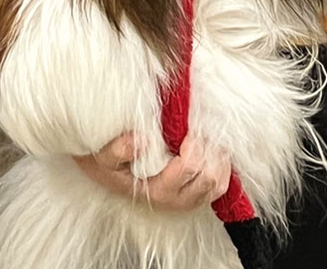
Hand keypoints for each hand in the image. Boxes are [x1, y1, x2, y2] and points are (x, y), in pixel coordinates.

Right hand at [74, 132, 230, 209]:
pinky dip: (222, 167)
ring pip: (218, 185)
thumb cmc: (108, 163)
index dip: (195, 144)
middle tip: (203, 127)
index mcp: (156, 190)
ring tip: (211, 136)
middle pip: (209, 178)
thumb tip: (140, 141)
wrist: (106, 174)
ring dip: (219, 159)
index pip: (188, 168)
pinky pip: (219, 188)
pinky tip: (214, 149)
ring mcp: (186, 200)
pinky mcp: (194, 196)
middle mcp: (174, 200)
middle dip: (210, 150)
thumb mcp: (103, 155)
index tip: (190, 125)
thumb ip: (118, 149)